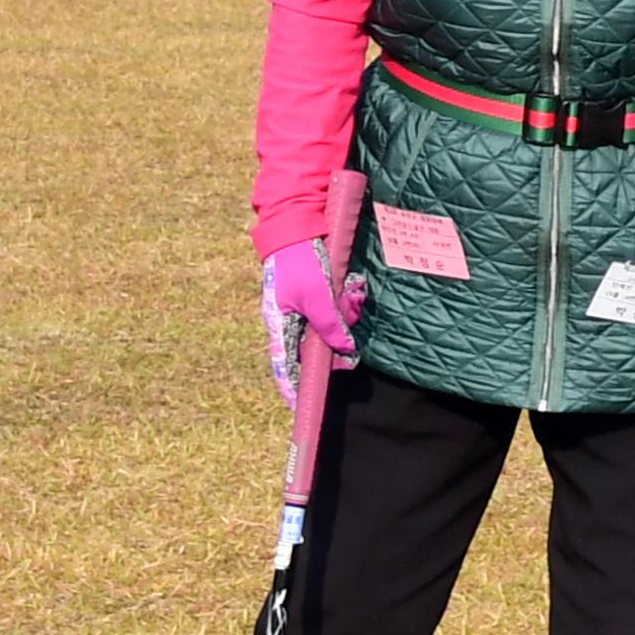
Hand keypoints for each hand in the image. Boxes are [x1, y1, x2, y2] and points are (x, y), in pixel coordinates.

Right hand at [257, 239, 363, 402]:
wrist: (296, 227)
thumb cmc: (299, 263)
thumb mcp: (317, 296)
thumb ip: (329, 326)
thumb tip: (345, 352)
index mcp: (279, 325)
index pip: (284, 367)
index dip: (292, 388)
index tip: (301, 408)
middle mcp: (289, 321)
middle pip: (317, 346)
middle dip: (338, 339)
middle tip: (351, 325)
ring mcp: (303, 308)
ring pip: (331, 326)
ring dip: (346, 314)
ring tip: (353, 295)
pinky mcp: (317, 295)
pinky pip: (336, 309)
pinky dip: (347, 303)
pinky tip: (354, 289)